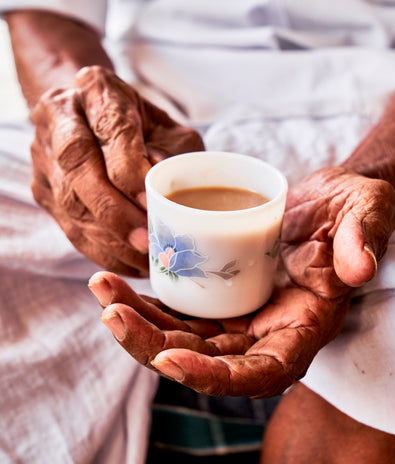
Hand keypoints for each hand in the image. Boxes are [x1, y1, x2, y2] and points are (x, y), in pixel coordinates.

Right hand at [31, 66, 203, 275]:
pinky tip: (129, 264)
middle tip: (146, 240)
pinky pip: (69, 227)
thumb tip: (162, 193)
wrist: (93, 116)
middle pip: (80, 168)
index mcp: (96, 89)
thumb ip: (173, 154)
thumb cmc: (142, 125)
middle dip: (114, 211)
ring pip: (71, 203)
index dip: (130, 170)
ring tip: (145, 260)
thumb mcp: (167, 129)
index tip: (153, 202)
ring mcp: (45, 156)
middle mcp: (60, 118)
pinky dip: (102, 251)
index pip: (110, 130)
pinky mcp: (42, 189)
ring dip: (110, 238)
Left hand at [89, 166, 394, 397]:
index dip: (213, 377)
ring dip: (138, 323)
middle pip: (203, 363)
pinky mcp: (219, 303)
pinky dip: (146, 303)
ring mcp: (238, 323)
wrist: (325, 202)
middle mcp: (264, 338)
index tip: (169, 359)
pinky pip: (177, 314)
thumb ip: (364, 236)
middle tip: (111, 313)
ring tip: (102, 290)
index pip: (258, 375)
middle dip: (152, 346)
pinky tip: (116, 285)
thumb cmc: (350, 209)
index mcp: (301, 332)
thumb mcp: (366, 211)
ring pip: (181, 340)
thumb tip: (357, 267)